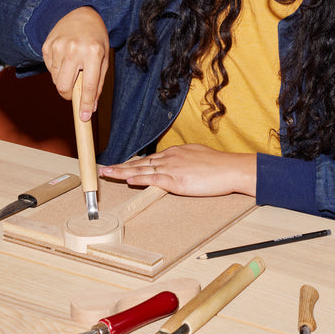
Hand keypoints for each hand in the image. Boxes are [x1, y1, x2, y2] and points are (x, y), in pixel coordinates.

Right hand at [42, 6, 108, 119]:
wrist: (79, 14)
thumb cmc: (95, 38)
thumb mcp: (104, 57)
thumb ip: (98, 83)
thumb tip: (91, 108)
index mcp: (93, 52)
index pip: (88, 86)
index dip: (86, 104)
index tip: (84, 117)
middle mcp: (74, 49)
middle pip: (64, 87)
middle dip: (69, 95)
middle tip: (75, 90)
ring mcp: (58, 47)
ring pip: (56, 79)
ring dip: (64, 79)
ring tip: (73, 66)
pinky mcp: (47, 46)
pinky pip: (49, 69)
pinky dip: (57, 69)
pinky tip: (65, 57)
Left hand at [99, 144, 256, 197]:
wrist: (231, 168)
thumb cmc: (219, 165)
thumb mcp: (197, 157)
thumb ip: (183, 161)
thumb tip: (177, 166)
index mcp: (175, 153)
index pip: (148, 159)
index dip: (132, 163)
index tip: (120, 166)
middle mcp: (170, 157)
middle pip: (140, 163)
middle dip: (120, 166)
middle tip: (103, 169)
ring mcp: (172, 168)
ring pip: (142, 170)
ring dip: (122, 172)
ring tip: (107, 174)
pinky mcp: (177, 180)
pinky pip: (153, 180)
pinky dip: (139, 179)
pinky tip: (127, 180)